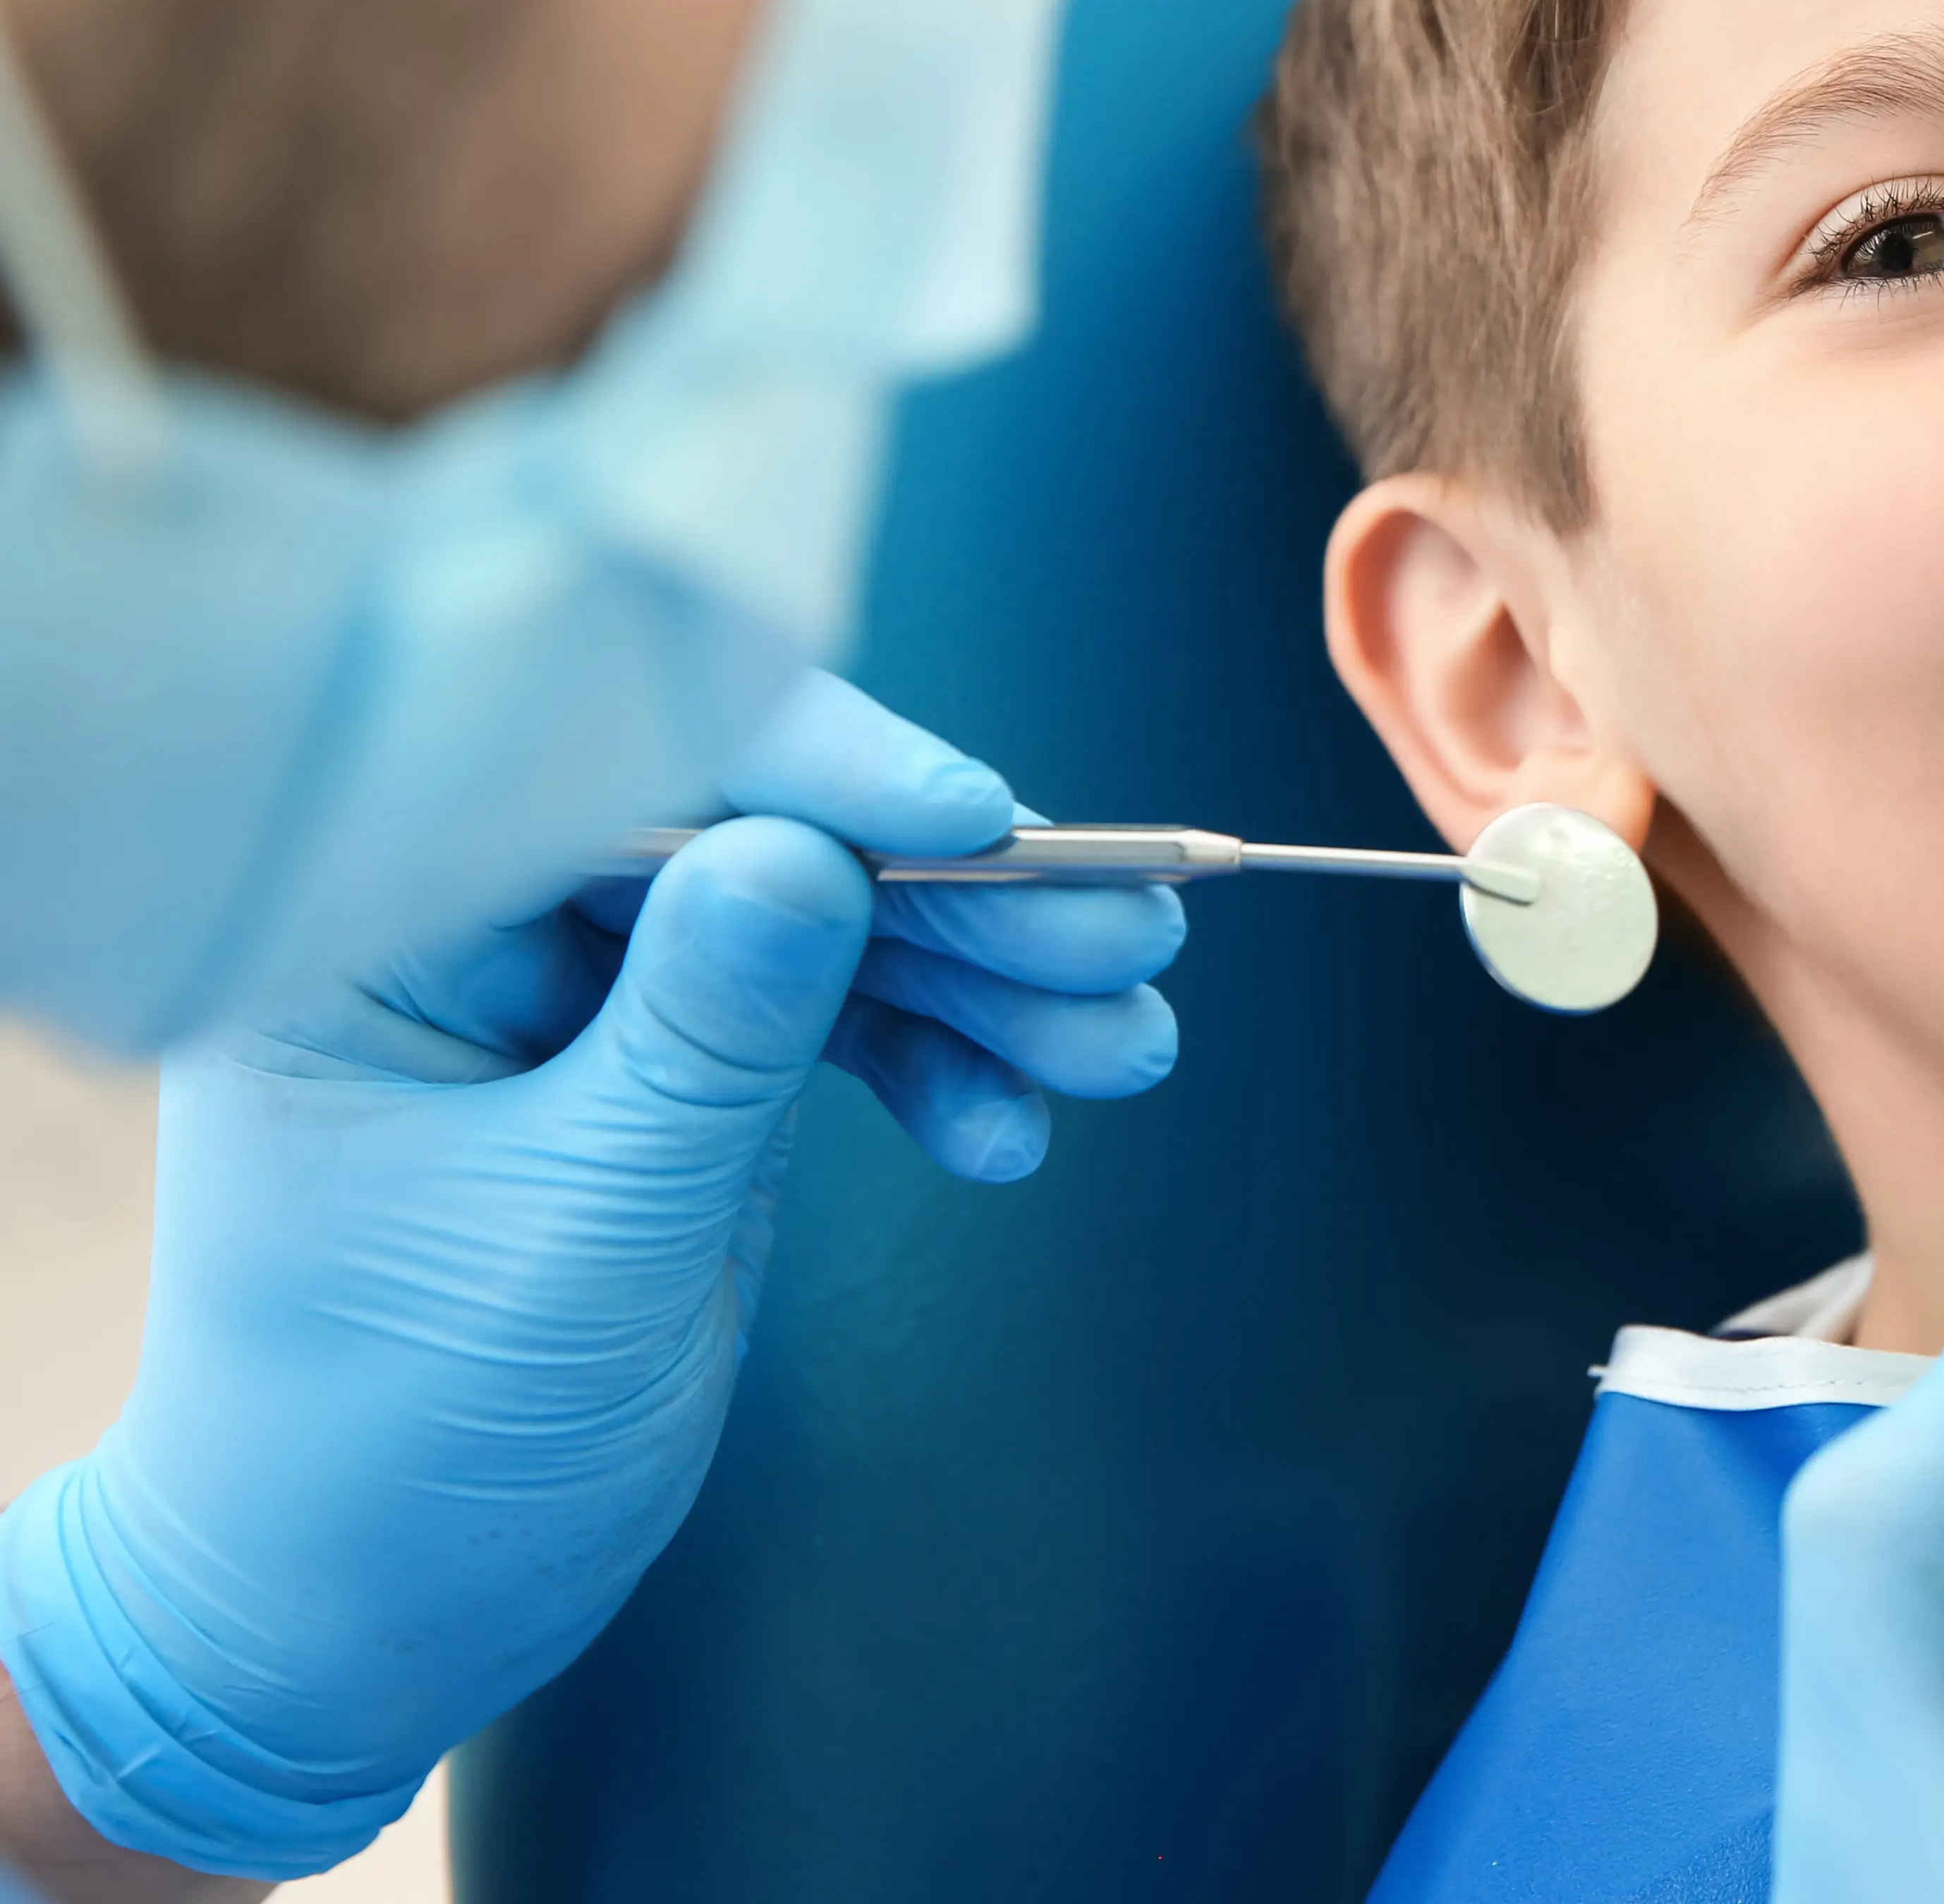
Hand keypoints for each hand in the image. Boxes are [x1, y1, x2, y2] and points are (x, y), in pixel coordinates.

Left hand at [0, 674, 1183, 1880]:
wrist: (358, 1628)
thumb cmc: (395, 1453)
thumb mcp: (572, 1244)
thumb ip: (701, 1041)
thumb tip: (810, 850)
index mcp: (384, 934)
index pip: (617, 772)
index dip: (813, 770)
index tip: (979, 816)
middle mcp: (485, 928)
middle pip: (755, 836)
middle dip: (954, 889)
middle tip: (1128, 935)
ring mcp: (590, 997)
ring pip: (826, 924)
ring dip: (989, 981)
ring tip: (1129, 1045)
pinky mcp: (678, 1071)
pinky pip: (837, 1021)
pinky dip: (943, 1066)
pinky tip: (1013, 1136)